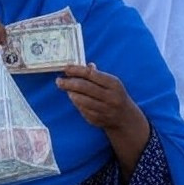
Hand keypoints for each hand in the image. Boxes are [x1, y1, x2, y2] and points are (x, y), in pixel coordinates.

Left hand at [56, 63, 149, 178]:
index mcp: (113, 84)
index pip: (92, 75)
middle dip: (69, 83)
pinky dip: (76, 103)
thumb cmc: (115, 95)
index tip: (66, 68)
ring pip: (81, 100)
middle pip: (84, 87)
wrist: (125, 118)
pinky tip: (73, 98)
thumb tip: (86, 65)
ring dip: (71, 93)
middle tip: (59, 80)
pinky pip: (82, 110)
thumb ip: (97, 74)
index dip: (77, 71)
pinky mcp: (97, 119)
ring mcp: (104, 110)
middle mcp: (110, 97)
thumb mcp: (111, 83)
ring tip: (65, 88)